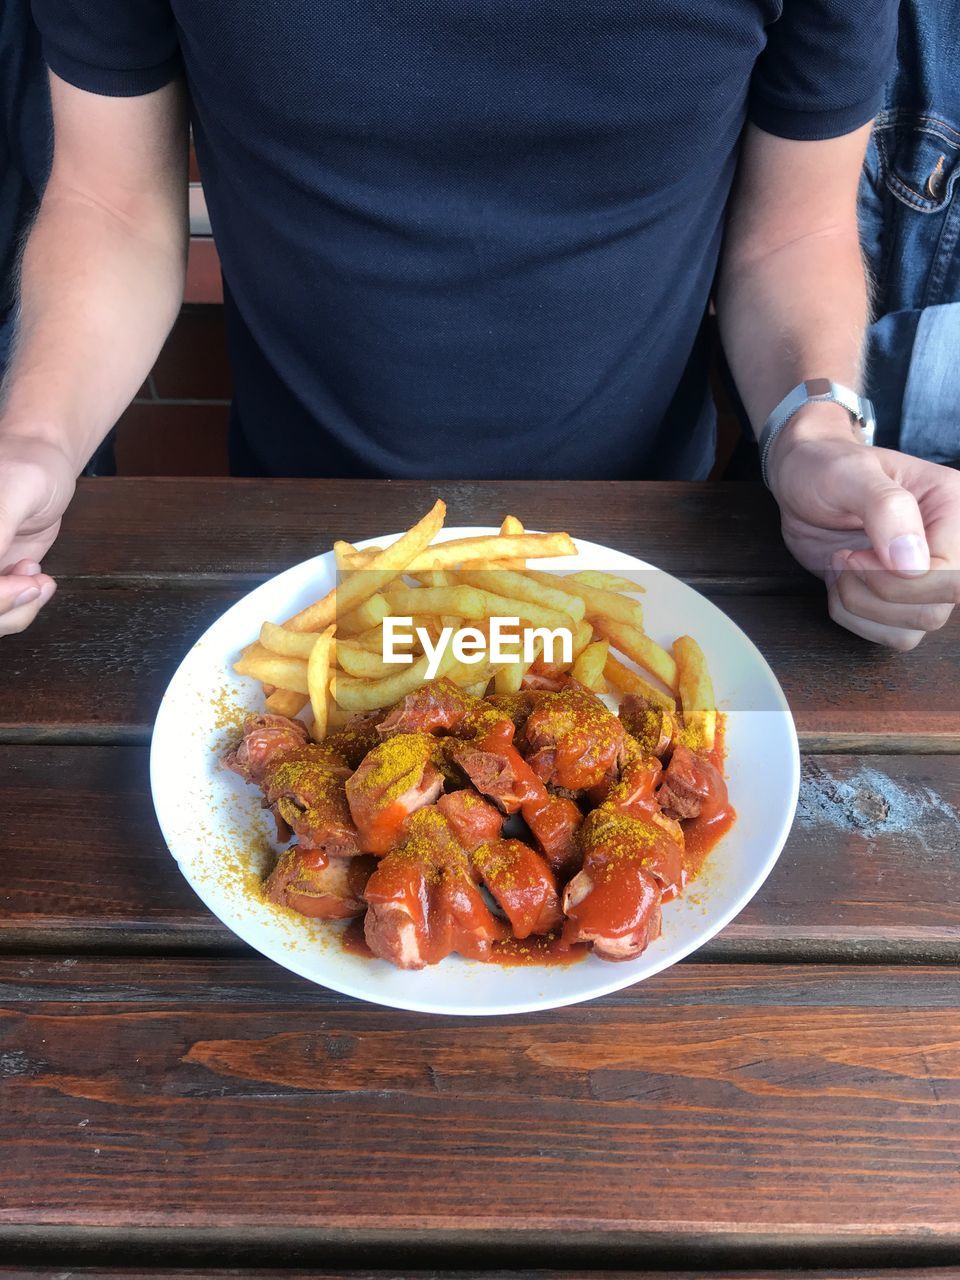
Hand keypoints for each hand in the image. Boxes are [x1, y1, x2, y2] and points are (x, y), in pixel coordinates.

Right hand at [0, 433, 75, 635]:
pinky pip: (2, 611)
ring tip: (38, 578)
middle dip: (3, 607)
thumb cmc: (30, 462)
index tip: (23, 580)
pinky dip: (23, 607)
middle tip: (35, 582)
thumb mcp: (18, 488)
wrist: (44, 459)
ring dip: (16, 611)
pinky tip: (38, 579)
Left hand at [767, 405, 959, 649]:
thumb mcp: (850, 474)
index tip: (854, 552)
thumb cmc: (825, 468)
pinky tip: (838, 582)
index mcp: (951, 508)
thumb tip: (913, 565)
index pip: (949, 575)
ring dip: (861, 608)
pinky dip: (853, 618)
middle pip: (934, 611)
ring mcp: (921, 577)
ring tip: (840, 568)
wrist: (801, 480)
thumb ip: (886, 509)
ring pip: (911, 631)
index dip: (895, 579)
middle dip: (875, 595)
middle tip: (845, 559)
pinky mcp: (895, 598)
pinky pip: (890, 636)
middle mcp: (946, 546)